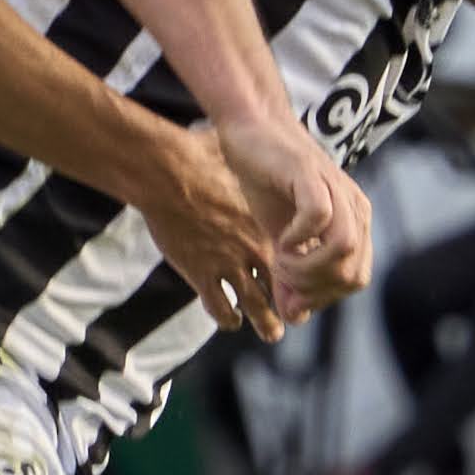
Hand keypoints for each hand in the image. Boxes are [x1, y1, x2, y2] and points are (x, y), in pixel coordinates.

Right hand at [138, 126, 284, 339]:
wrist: (168, 173)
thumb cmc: (200, 157)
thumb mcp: (236, 160)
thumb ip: (248, 165)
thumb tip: (248, 143)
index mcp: (268, 222)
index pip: (301, 257)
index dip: (306, 272)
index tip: (304, 279)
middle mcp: (254, 247)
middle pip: (286, 286)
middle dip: (292, 304)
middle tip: (296, 315)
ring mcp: (229, 263)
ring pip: (257, 305)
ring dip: (265, 320)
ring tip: (271, 330)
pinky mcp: (201, 274)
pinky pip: (220, 308)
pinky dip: (227, 318)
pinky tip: (230, 320)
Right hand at [209, 113, 367, 326]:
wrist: (252, 130)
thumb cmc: (268, 181)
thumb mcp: (280, 239)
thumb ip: (290, 276)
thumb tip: (295, 316)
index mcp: (354, 222)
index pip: (355, 279)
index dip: (323, 297)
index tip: (289, 294)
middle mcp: (353, 206)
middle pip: (353, 271)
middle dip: (315, 288)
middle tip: (282, 278)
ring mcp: (336, 188)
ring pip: (344, 247)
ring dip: (307, 267)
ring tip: (280, 260)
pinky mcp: (311, 173)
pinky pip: (320, 216)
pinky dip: (298, 236)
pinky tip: (279, 237)